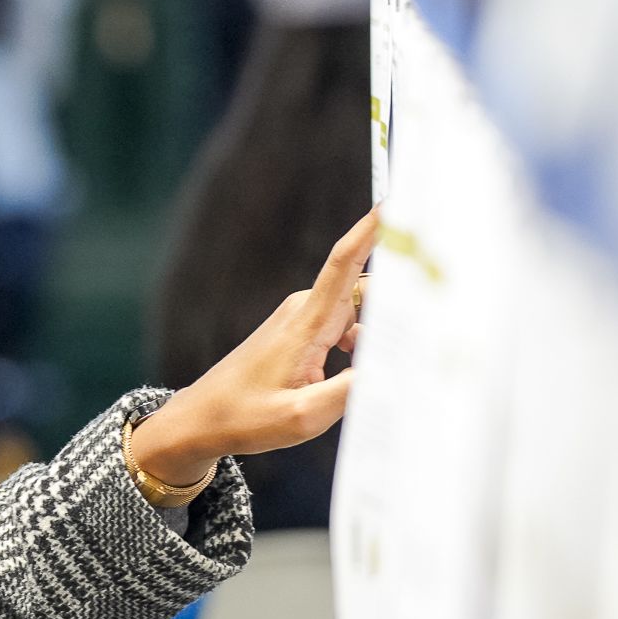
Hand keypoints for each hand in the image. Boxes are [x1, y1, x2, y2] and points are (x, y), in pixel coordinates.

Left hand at [125, 209, 375, 489]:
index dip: (372, 228)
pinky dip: (359, 346)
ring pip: (360, 312)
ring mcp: (302, 317)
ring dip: (374, 338)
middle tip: (415, 342)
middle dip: (396, 306)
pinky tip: (348, 378)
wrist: (202, 420)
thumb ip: (350, 391)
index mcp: (306, 323)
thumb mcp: (302, 417)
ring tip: (357, 379)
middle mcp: (305, 310)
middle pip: (367, 290)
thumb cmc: (245, 418)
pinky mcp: (301, 330)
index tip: (398, 198)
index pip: (344, 262)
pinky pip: (346, 324)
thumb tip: (393, 370)